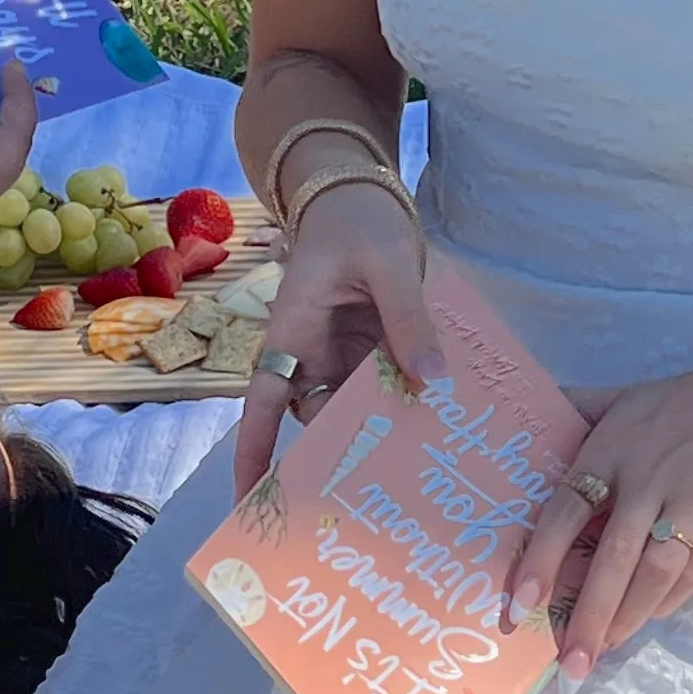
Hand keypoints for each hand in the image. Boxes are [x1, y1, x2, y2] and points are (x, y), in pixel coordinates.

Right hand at [229, 175, 437, 488]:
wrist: (360, 196)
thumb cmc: (358, 222)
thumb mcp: (388, 265)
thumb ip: (409, 319)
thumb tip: (432, 380)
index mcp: (293, 334)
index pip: (263, 403)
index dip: (255, 451)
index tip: (250, 497)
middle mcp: (310, 355)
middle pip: (318, 417)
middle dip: (340, 453)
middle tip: (379, 493)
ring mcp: (341, 355)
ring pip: (354, 408)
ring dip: (382, 429)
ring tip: (422, 467)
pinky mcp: (369, 352)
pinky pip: (382, 388)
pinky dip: (406, 404)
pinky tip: (442, 426)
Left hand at [507, 352, 692, 682]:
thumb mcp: (628, 394)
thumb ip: (578, 407)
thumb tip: (527, 407)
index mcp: (613, 448)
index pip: (565, 511)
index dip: (541, 561)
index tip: (520, 606)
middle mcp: (649, 477)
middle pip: (612, 557)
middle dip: (587, 616)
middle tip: (568, 665)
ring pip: (654, 572)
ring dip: (627, 619)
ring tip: (601, 655)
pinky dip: (670, 599)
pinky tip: (648, 620)